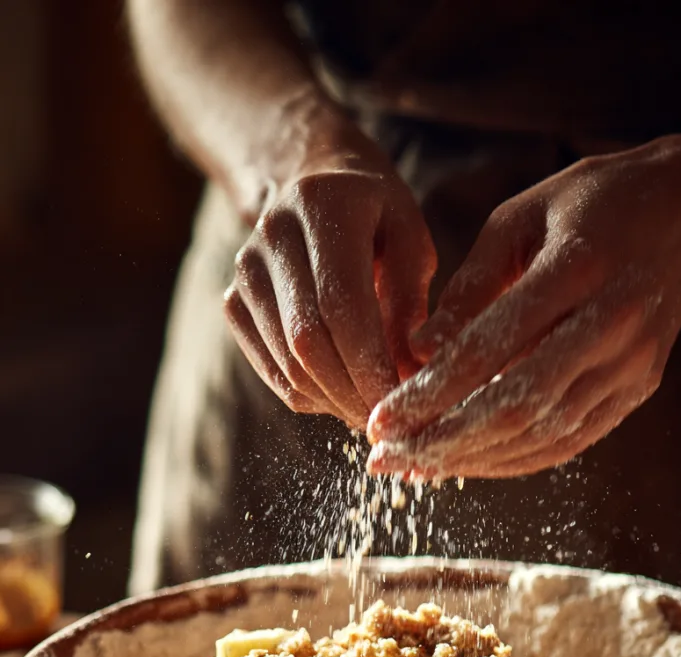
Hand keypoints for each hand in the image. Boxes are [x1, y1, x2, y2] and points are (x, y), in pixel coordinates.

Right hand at [224, 148, 435, 426]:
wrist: (308, 179)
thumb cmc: (374, 214)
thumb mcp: (409, 236)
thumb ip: (411, 299)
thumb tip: (409, 373)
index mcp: (322, 208)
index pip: (341, 306)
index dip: (370, 364)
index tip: (401, 400)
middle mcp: (272, 236)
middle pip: (307, 342)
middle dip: (353, 393)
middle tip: (389, 417)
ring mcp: (244, 272)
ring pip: (287, 365)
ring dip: (334, 401)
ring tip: (370, 408)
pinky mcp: (233, 302)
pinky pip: (271, 370)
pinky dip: (310, 396)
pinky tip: (341, 395)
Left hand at [366, 136, 680, 477]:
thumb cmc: (593, 203)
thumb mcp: (520, 218)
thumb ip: (470, 286)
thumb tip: (418, 350)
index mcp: (578, 267)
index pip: (490, 347)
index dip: (430, 393)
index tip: (381, 419)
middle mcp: (611, 324)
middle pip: (516, 405)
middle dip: (442, 440)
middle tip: (386, 458)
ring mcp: (630, 364)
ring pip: (543, 434)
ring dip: (472, 460)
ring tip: (415, 468)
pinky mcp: (637, 389)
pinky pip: (570, 442)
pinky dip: (514, 460)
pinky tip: (468, 464)